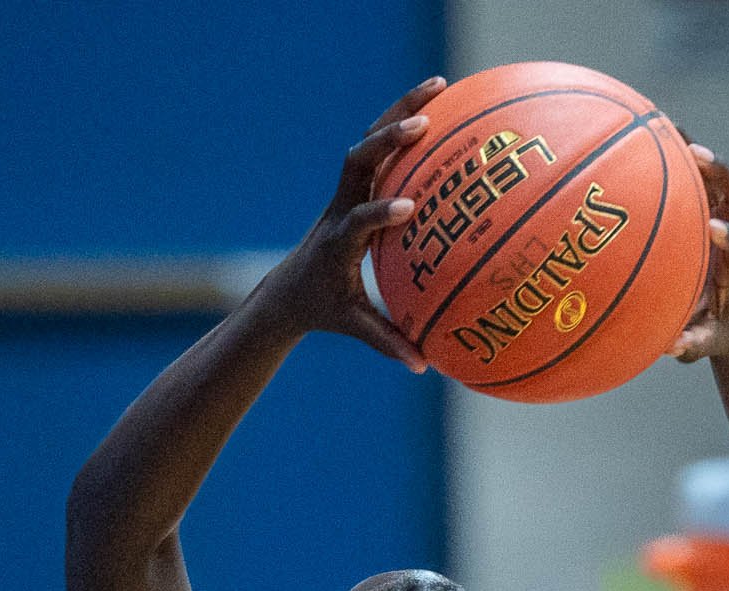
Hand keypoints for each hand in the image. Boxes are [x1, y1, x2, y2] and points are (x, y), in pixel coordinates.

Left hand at [250, 77, 442, 370]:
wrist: (289, 288)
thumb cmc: (325, 310)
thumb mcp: (355, 327)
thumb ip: (387, 343)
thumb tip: (424, 365)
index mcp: (339, 242)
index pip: (357, 221)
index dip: (379, 212)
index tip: (407, 208)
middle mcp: (340, 206)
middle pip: (360, 158)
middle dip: (390, 137)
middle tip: (427, 121)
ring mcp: (346, 190)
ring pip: (370, 139)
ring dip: (400, 110)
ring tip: (440, 86)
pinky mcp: (356, 184)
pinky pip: (381, 145)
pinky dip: (404, 121)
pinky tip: (440, 105)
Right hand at [669, 148, 728, 362]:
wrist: (728, 313)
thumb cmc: (718, 330)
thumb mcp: (710, 343)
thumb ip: (695, 345)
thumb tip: (671, 347)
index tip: (714, 232)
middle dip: (725, 174)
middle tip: (699, 158)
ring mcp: (722, 213)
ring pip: (718, 175)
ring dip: (698, 153)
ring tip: (670, 129)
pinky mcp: (704, 204)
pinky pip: (692, 173)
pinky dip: (676, 149)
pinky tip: (647, 127)